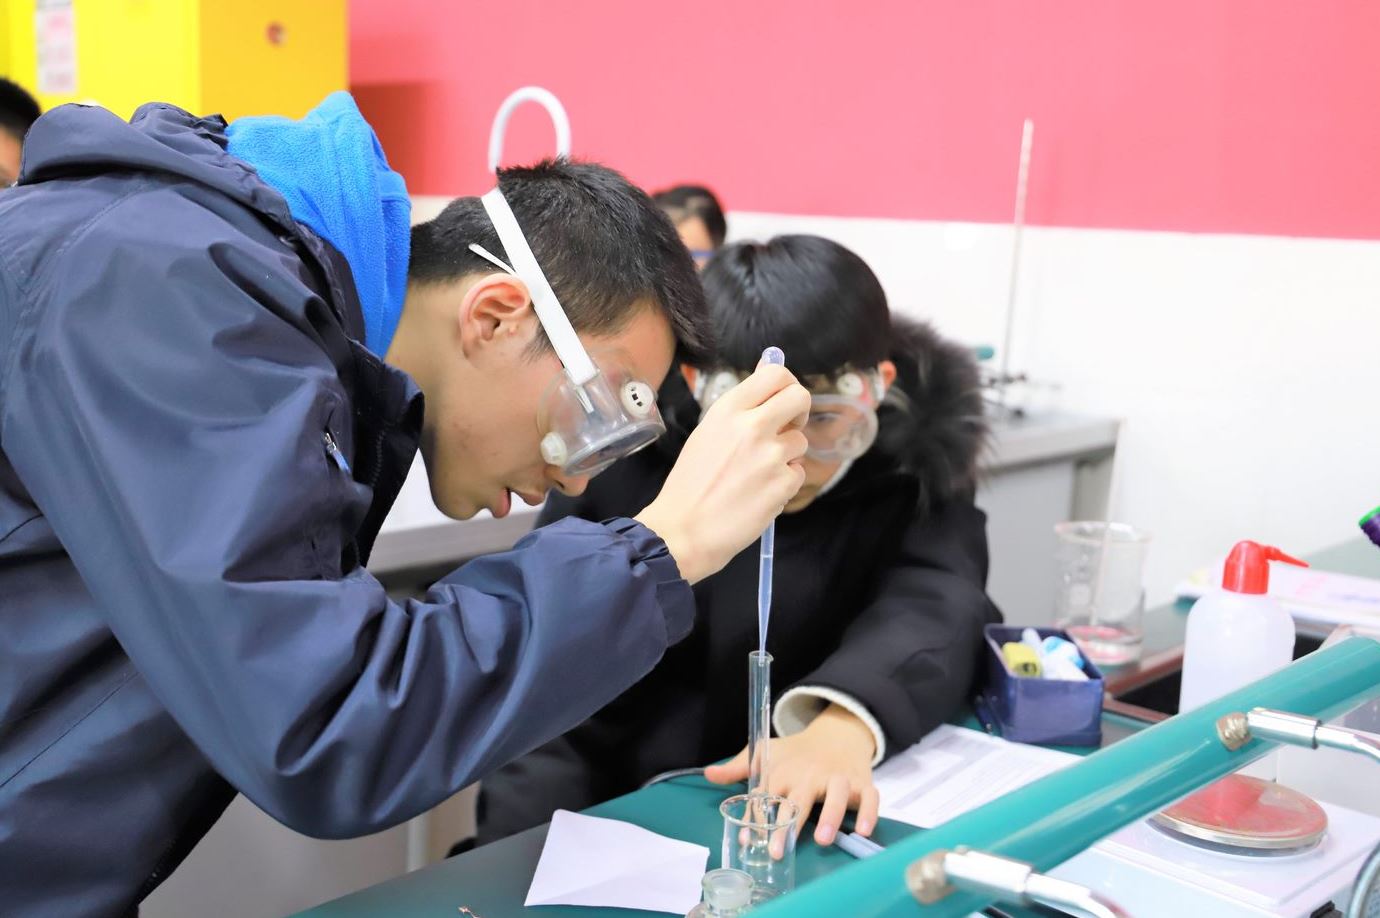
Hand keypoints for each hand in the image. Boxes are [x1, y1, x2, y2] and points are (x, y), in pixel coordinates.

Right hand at [635, 362, 808, 582]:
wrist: (683, 530)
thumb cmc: (690, 484)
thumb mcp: (707, 433)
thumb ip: (741, 408)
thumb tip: (769, 369)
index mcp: (729, 410)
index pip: (776, 375)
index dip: (786, 385)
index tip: (782, 401)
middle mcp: (753, 426)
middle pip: (800, 397)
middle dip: (799, 412)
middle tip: (786, 428)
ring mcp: (771, 455)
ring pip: (799, 442)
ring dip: (786, 456)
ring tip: (756, 474)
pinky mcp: (783, 484)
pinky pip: (797, 474)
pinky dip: (783, 484)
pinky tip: (758, 494)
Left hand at [704, 704, 879, 846]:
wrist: (836, 733)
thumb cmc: (797, 753)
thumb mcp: (767, 755)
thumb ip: (739, 768)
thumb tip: (708, 774)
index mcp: (785, 771)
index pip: (769, 796)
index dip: (757, 818)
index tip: (749, 839)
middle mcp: (811, 774)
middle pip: (799, 800)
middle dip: (788, 825)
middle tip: (779, 850)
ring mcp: (838, 777)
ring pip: (837, 794)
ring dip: (830, 816)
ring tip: (822, 840)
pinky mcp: (861, 782)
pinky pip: (870, 796)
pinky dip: (870, 812)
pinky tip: (864, 830)